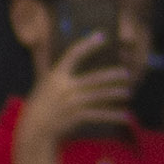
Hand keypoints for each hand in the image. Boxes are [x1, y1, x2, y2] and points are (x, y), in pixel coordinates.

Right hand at [16, 31, 138, 150]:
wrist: (35, 128)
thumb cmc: (42, 103)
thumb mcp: (45, 83)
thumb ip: (58, 70)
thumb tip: (71, 56)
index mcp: (56, 75)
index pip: (73, 54)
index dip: (88, 44)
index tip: (102, 36)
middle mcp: (65, 87)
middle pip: (94, 78)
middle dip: (112, 75)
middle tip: (126, 72)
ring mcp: (71, 103)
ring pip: (99, 96)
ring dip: (115, 94)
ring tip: (127, 92)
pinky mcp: (76, 117)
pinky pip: (99, 115)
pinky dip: (113, 116)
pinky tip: (126, 116)